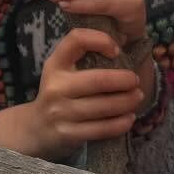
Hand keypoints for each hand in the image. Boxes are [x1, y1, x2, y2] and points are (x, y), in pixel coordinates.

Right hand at [0, 28, 141, 159]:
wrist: (36, 128)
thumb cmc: (59, 92)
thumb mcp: (62, 69)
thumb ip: (84, 54)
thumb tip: (123, 39)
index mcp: (55, 64)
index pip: (76, 40)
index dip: (100, 40)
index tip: (116, 50)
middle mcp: (55, 86)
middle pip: (98, 80)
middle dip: (124, 80)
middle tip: (136, 81)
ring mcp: (60, 112)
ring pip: (104, 107)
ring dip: (127, 102)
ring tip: (137, 98)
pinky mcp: (68, 134)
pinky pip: (101, 129)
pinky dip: (121, 123)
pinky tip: (129, 118)